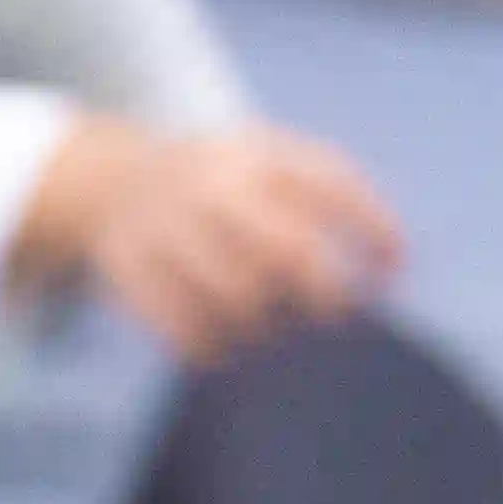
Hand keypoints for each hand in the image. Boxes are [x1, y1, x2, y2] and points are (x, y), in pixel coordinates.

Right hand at [23, 117, 402, 362]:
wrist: (109, 181)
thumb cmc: (219, 183)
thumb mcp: (268, 160)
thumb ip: (324, 193)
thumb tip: (390, 265)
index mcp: (259, 152)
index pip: (336, 189)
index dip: (375, 232)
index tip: (394, 271)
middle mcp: (213, 184)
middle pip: (288, 249)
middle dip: (324, 292)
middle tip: (333, 317)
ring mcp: (167, 224)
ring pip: (235, 292)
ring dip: (265, 325)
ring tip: (271, 334)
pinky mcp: (127, 264)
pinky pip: (174, 319)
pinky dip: (204, 344)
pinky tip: (219, 352)